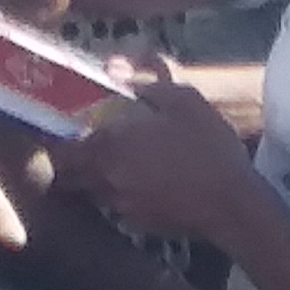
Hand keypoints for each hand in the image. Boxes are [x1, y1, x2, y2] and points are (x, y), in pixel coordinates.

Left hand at [47, 65, 260, 242]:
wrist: (231, 204)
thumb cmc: (207, 147)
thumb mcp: (183, 100)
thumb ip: (145, 80)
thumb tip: (113, 66)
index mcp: (109, 145)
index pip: (60, 149)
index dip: (57, 141)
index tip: (64, 130)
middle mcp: (106, 178)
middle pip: (70, 175)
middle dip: (73, 161)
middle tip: (87, 145)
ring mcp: (120, 205)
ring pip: (93, 190)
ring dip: (97, 177)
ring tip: (120, 162)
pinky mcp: (138, 223)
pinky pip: (117, 204)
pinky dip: (121, 193)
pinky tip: (146, 181)